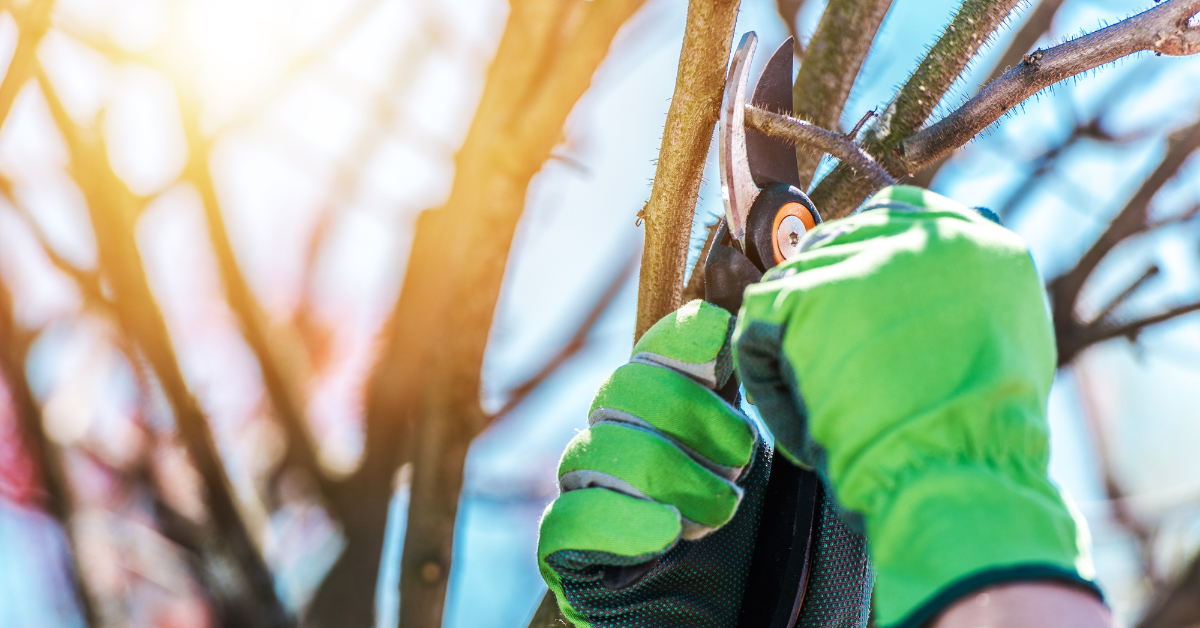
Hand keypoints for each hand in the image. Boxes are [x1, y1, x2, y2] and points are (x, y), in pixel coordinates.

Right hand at [536, 300, 767, 626]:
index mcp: (683, 422)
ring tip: (717, 516)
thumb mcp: (808, 477)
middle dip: (686, 413)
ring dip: (664, 473)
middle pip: (622, 387)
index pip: (658, 350)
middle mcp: (629, 452)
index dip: (685, 338)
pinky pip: (565, 522)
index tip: (726, 347)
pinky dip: (619, 521)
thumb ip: (785, 405)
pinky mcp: (571, 562)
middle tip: (739, 459)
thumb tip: (754, 298)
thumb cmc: (797, 568)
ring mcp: (595, 505)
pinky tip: (665, 533)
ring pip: (592, 449)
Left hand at [733, 185, 1101, 627]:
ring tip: (825, 399)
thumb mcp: (1012, 338)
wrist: (959, 467)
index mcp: (972, 240)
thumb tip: (961, 240)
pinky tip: (800, 411)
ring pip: (792, 281)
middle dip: (824, 300)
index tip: (854, 304)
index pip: (894, 212)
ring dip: (794, 340)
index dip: (865, 259)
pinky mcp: (807, 295)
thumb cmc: (986, 432)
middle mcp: (917, 235)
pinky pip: (757, 323)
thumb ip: (974, 287)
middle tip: (832, 362)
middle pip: (836, 243)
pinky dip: (767, 375)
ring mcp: (858, 260)